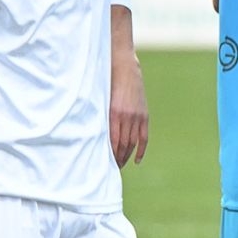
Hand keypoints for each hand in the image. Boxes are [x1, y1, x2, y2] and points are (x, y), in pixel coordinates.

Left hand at [109, 50, 149, 166]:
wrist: (124, 68)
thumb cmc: (106, 83)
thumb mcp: (100, 100)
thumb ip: (100, 117)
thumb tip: (93, 137)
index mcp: (113, 114)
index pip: (112, 142)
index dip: (109, 155)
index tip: (104, 165)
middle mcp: (127, 117)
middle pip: (123, 145)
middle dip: (117, 159)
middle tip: (111, 169)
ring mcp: (137, 117)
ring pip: (133, 143)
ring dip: (126, 156)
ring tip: (120, 165)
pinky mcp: (144, 116)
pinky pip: (144, 137)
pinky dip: (141, 150)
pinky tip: (137, 160)